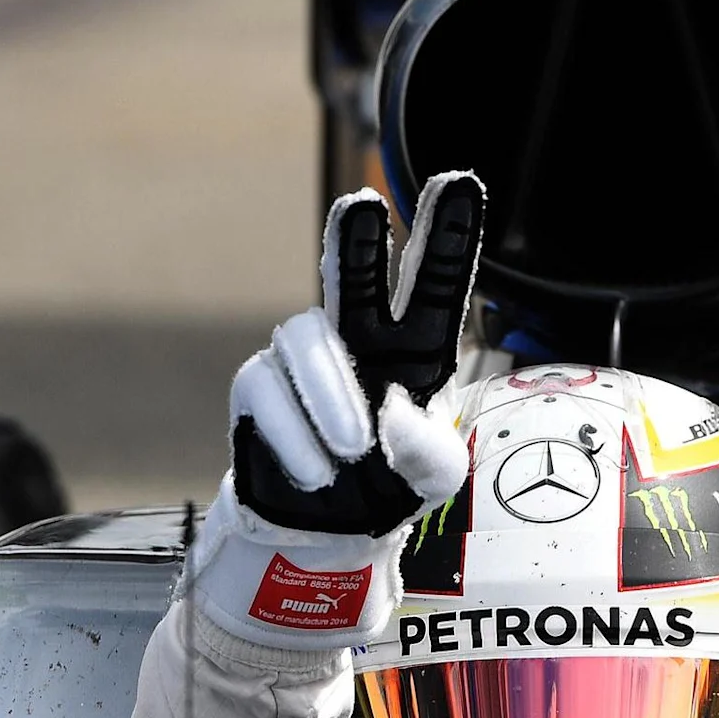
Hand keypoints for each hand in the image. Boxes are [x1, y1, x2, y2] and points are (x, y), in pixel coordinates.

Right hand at [229, 173, 485, 538]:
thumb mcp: (434, 481)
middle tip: (361, 206)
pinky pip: (267, 386)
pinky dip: (294, 433)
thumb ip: (427, 450)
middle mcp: (359, 338)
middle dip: (356, 237)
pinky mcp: (260, 385)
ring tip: (352, 450)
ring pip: (305, 335)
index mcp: (416, 348)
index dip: (447, 235)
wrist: (325, 535)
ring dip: (329, 395)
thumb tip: (391, 408)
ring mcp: (306, 359)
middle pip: (354, 273)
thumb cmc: (388, 490)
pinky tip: (315, 472)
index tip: (459, 182)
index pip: (435, 283)